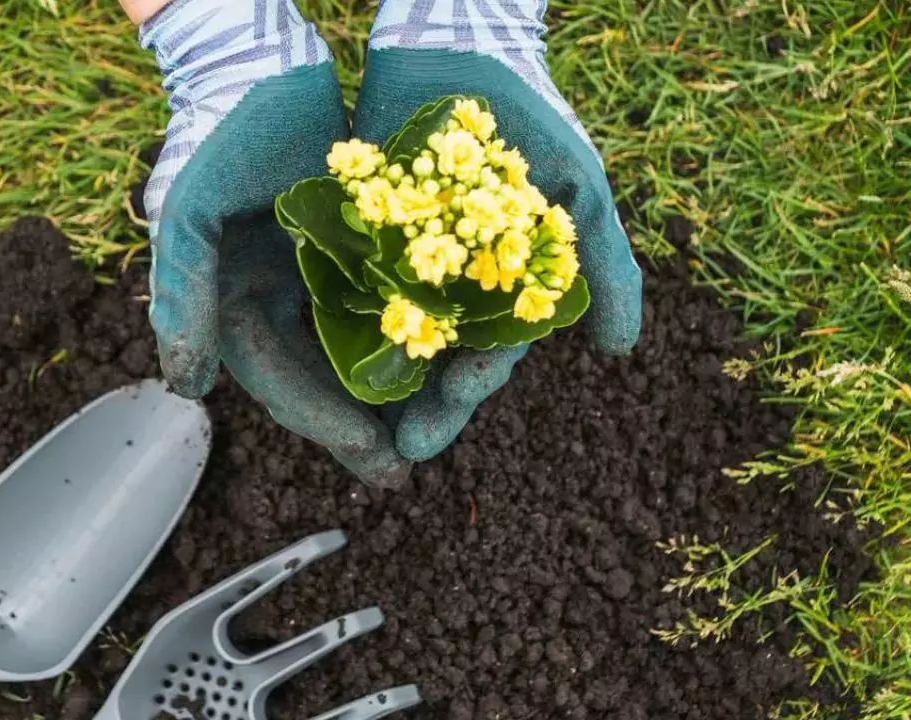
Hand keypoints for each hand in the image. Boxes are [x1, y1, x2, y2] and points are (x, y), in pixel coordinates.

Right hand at [139, 0, 410, 485]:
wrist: (258, 63)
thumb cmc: (217, 134)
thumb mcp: (188, 212)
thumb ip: (181, 294)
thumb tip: (184, 389)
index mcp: (233, 304)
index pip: (281, 381)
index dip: (326, 424)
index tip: (375, 459)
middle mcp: (275, 299)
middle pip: (323, 378)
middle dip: (362, 426)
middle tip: (404, 469)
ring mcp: (314, 274)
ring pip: (357, 348)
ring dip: (392, 388)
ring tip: (435, 426)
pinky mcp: (351, 245)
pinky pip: (382, 300)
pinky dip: (410, 330)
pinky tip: (450, 354)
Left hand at [353, 0, 643, 461]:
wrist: (460, 49)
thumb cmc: (531, 121)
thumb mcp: (579, 193)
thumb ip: (601, 265)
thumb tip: (624, 348)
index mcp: (503, 285)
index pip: (488, 355)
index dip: (468, 390)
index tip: (447, 416)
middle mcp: (453, 283)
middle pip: (434, 360)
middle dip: (420, 407)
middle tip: (399, 451)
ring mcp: (404, 262)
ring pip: (388, 337)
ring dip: (376, 384)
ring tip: (353, 425)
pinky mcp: (361, 235)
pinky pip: (346, 290)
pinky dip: (336, 325)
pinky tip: (313, 359)